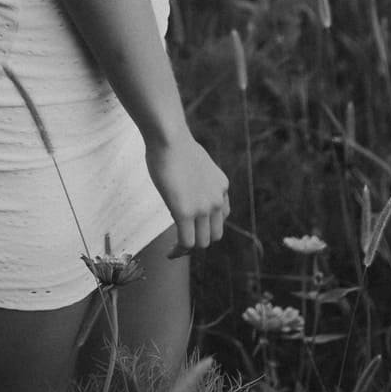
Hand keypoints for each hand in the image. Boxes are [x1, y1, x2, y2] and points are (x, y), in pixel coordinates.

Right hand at [144, 130, 230, 256]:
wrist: (170, 138)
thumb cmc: (175, 144)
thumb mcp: (197, 162)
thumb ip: (197, 177)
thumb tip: (186, 182)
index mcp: (221, 186)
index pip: (222, 217)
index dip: (207, 225)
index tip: (192, 225)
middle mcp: (217, 200)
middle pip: (215, 234)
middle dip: (199, 240)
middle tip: (182, 240)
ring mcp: (203, 208)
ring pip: (201, 243)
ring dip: (188, 249)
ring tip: (175, 250)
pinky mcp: (185, 212)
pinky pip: (186, 242)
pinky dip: (178, 252)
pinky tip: (168, 253)